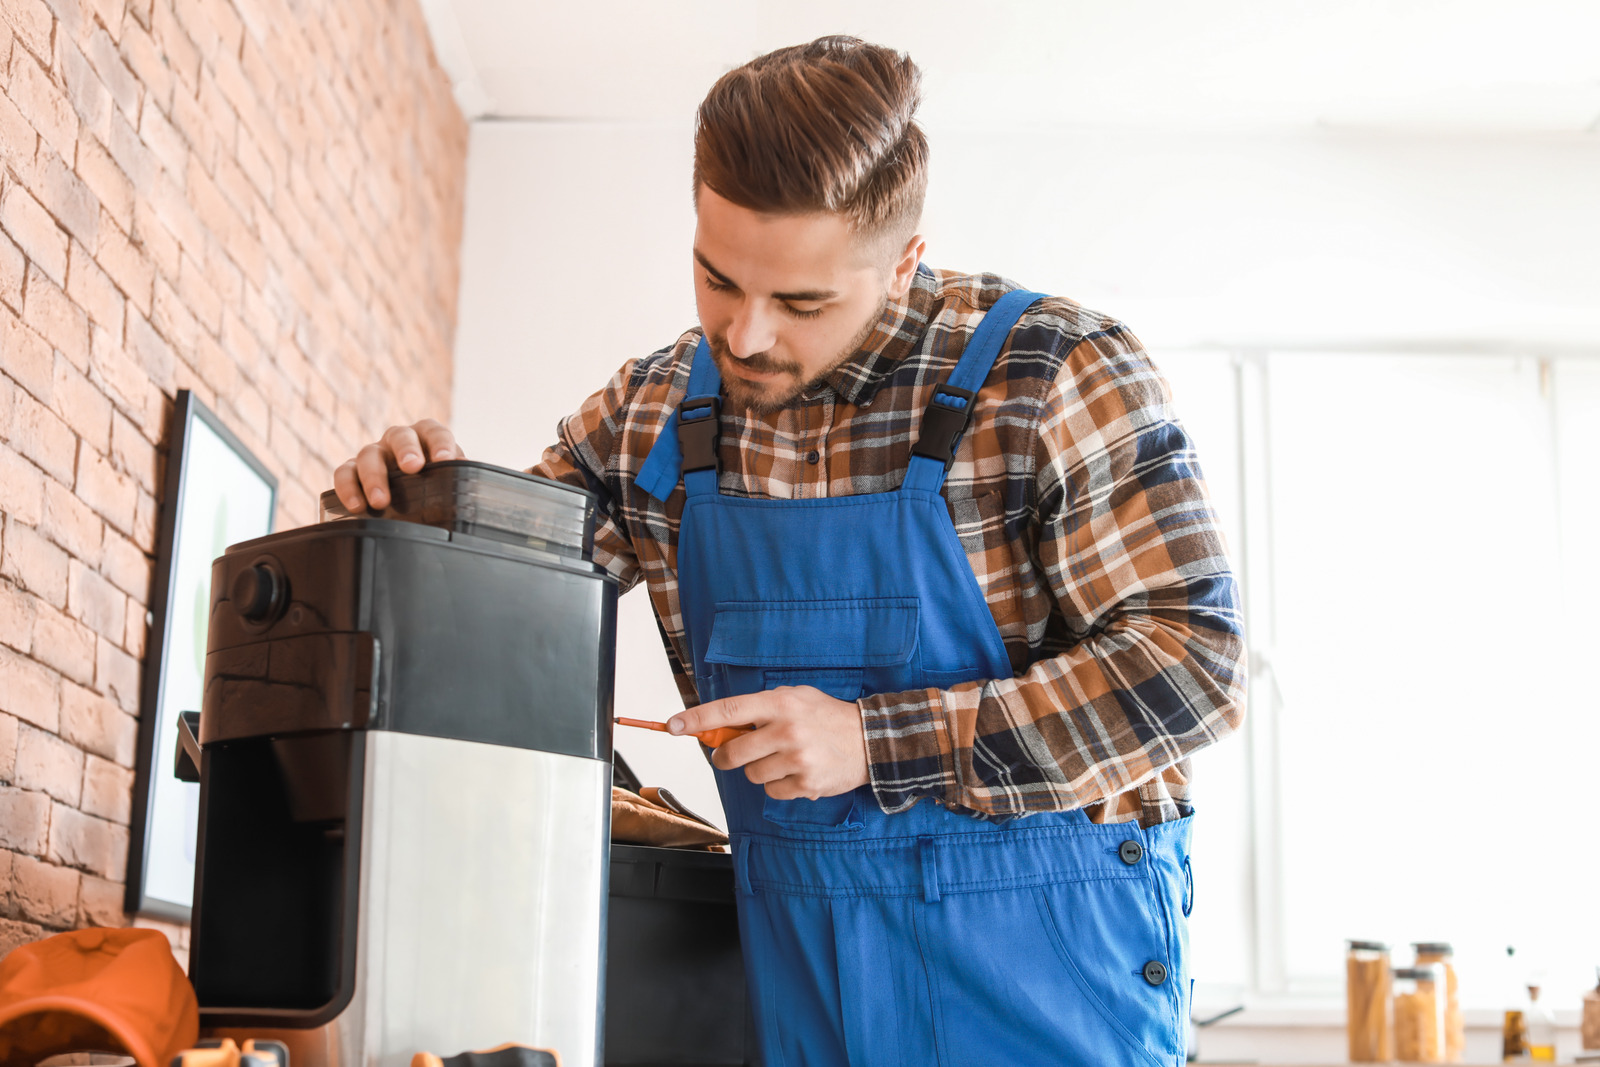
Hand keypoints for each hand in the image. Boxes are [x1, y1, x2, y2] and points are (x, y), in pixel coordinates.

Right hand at [332, 419, 462, 511]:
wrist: (410, 503)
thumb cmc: (434, 488)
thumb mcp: (449, 484)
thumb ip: (459, 483)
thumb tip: (472, 493)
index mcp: (426, 439)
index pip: (434, 432)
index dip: (440, 443)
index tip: (444, 459)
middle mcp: (399, 441)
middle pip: (400, 436)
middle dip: (406, 450)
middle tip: (413, 467)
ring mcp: (375, 454)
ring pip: (369, 454)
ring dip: (374, 477)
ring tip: (381, 502)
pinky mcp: (353, 470)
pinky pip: (344, 473)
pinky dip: (347, 488)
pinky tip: (356, 506)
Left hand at [669, 686, 868, 800]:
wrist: (870, 740)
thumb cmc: (826, 716)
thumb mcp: (795, 698)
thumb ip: (760, 708)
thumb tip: (721, 726)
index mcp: (781, 703)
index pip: (729, 710)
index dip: (697, 718)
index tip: (673, 725)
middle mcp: (787, 730)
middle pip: (733, 753)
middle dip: (725, 757)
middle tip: (732, 755)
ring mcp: (796, 759)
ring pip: (751, 775)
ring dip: (759, 770)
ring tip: (783, 758)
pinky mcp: (805, 783)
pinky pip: (771, 791)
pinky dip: (778, 785)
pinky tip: (796, 772)